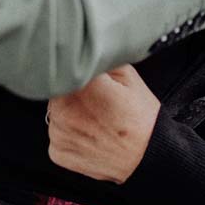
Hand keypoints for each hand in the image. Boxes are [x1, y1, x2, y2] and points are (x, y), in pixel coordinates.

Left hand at [47, 65, 159, 183]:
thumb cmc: (142, 118)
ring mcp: (59, 134)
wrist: (149, 156)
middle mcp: (66, 111)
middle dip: (72, 90)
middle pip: (57, 88)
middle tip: (95, 99)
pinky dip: (69, 134)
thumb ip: (102, 59)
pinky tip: (89, 135)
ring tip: (94, 119)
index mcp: (83, 87)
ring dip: (69, 112)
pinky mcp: (57, 153)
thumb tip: (84, 48)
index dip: (75, 67)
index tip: (86, 72)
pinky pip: (56, 134)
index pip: (65, 65)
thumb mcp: (130, 77)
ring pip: (55, 111)